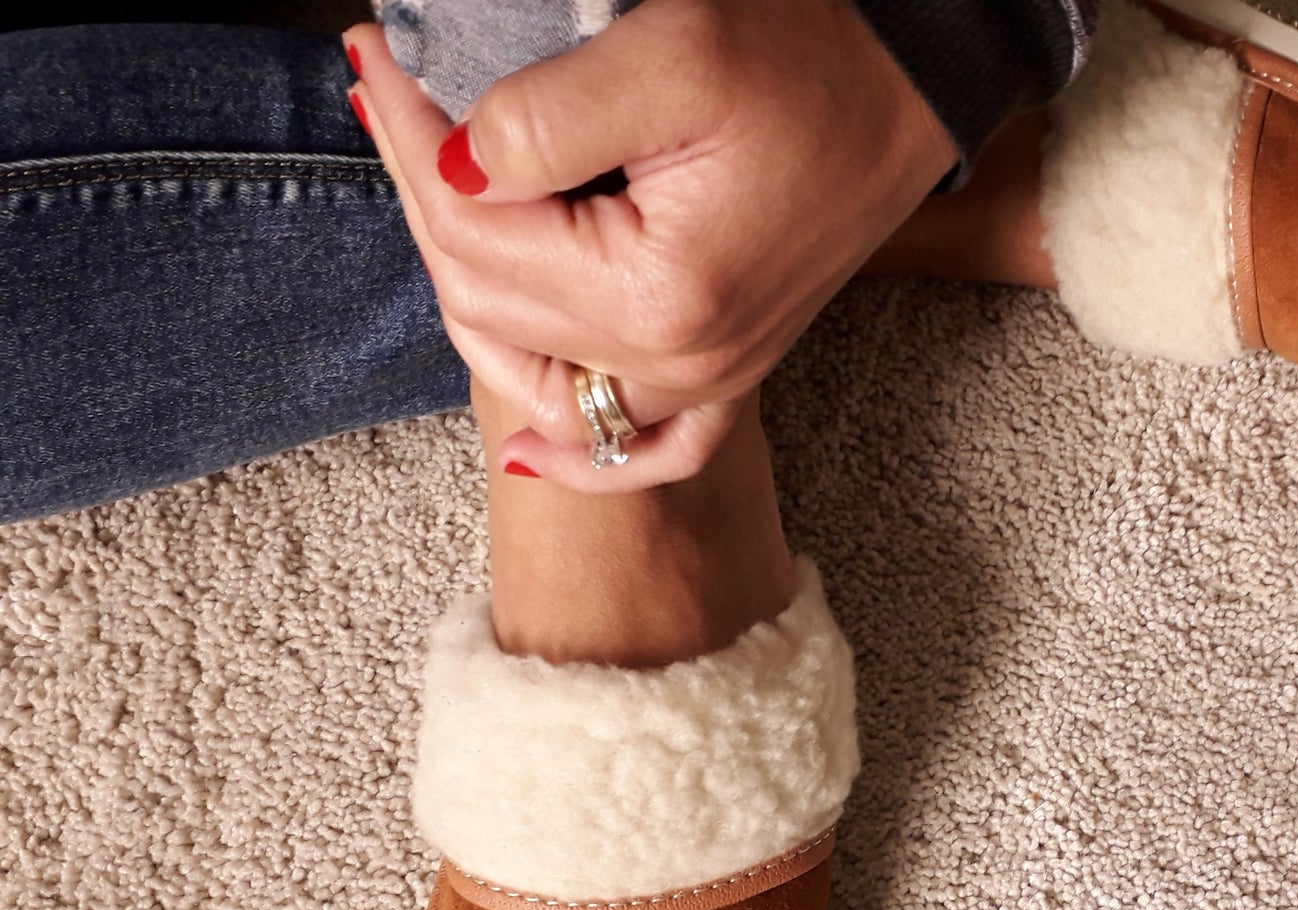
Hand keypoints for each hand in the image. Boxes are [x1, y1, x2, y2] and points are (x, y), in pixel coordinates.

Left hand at [346, 0, 955, 488]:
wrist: (911, 85)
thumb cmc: (813, 59)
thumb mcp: (671, 58)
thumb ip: (541, 124)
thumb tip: (452, 166)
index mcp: (662, 296)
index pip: (475, 236)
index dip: (410, 144)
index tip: (378, 60)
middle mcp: (681, 364)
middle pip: (486, 304)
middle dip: (422, 196)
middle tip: (392, 96)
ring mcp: (704, 379)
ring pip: (529, 370)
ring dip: (463, 284)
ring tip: (432, 186)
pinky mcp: (721, 370)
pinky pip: (636, 447)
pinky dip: (575, 454)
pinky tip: (527, 450)